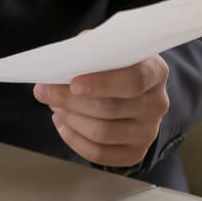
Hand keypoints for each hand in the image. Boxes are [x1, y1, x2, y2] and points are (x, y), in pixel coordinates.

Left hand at [32, 55, 169, 169]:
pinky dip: (74, 140)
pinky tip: (63, 124)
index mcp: (155, 72)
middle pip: (111, 109)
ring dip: (70, 119)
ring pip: (103, 133)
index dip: (103, 84)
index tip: (74, 83)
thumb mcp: (108, 47)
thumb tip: (62, 63)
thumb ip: (89, 48)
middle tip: (44, 91)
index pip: (134, 80)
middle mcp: (157, 103)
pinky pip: (100, 154)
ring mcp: (148, 131)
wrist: (131, 86)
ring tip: (54, 105)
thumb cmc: (115, 63)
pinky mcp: (135, 151)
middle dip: (71, 101)